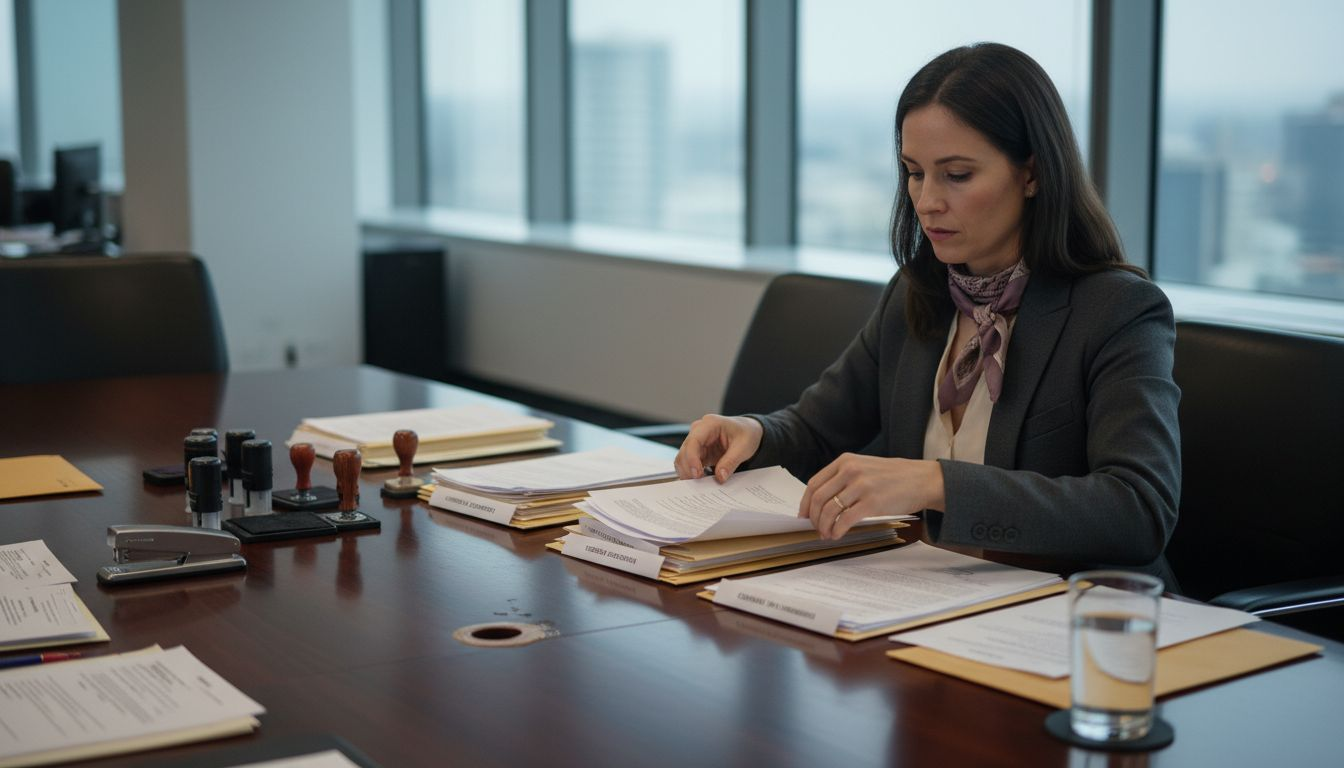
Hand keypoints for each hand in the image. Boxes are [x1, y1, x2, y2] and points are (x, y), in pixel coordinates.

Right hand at [674, 415, 763, 481]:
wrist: (748, 431)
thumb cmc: (746, 434)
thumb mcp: (744, 447)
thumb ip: (731, 462)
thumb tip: (720, 477)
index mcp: (710, 424)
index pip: (693, 441)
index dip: (692, 459)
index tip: (696, 474)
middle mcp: (698, 430)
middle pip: (684, 451)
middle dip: (689, 469)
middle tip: (699, 485)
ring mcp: (696, 441)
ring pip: (683, 458)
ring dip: (688, 472)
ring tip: (700, 485)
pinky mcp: (698, 451)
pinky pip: (689, 463)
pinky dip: (692, 473)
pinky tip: (701, 481)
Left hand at [799, 454, 944, 538]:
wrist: (923, 480)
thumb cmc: (895, 476)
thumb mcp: (865, 467)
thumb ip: (843, 478)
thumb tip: (821, 501)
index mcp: (845, 461)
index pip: (814, 483)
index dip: (805, 503)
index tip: (803, 516)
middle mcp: (850, 471)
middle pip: (818, 498)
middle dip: (813, 517)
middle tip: (815, 529)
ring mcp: (861, 486)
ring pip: (829, 510)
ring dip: (824, 526)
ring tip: (826, 534)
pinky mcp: (872, 503)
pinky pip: (845, 520)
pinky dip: (837, 530)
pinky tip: (837, 535)